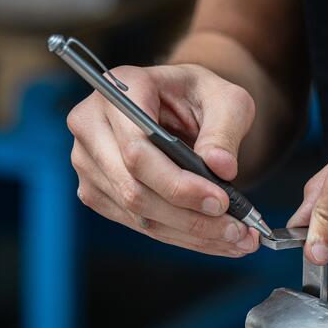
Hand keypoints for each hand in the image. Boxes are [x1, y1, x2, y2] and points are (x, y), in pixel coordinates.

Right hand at [67, 63, 259, 256]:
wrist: (185, 105)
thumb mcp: (228, 100)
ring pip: (137, 213)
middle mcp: (93, 125)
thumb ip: (225, 130)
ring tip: (237, 238)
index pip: (137, 149)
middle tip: (237, 229)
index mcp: (121, 89)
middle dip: (190, 217)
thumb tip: (221, 167)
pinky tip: (216, 239)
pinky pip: (139, 224)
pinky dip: (182, 236)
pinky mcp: (98, 191)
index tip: (220, 201)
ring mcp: (90, 162)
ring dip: (190, 234)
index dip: (178, 183)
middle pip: (133, 188)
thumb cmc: (203, 96)